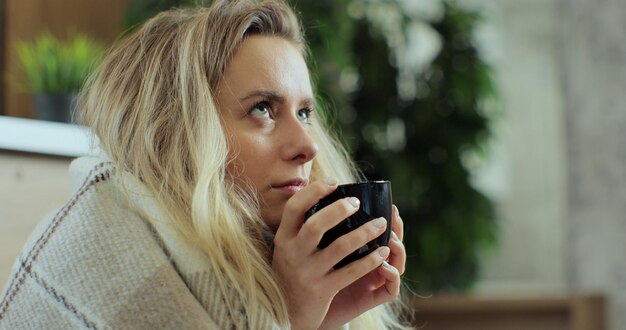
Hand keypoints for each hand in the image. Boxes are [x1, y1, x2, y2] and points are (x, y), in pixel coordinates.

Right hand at [272, 179, 391, 329]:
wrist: (285, 311)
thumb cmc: (292, 269)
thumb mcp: (288, 246)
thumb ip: (300, 224)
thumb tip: (323, 190)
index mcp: (284, 238)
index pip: (294, 207)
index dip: (313, 191)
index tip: (334, 182)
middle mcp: (292, 254)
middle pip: (316, 225)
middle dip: (339, 210)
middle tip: (357, 203)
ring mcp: (307, 273)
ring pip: (339, 248)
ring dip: (364, 233)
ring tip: (381, 224)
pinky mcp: (322, 291)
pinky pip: (350, 272)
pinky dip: (369, 260)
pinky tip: (382, 252)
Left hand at [319, 204, 405, 328]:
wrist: (302, 310)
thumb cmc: (309, 276)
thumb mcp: (316, 251)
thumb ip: (323, 232)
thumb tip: (322, 203)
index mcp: (359, 252)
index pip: (381, 233)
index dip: (390, 220)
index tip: (388, 204)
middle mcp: (371, 265)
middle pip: (394, 244)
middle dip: (398, 229)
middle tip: (392, 215)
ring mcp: (374, 282)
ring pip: (397, 263)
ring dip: (398, 248)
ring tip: (391, 237)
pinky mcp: (372, 299)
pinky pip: (390, 288)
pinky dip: (390, 274)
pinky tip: (383, 262)